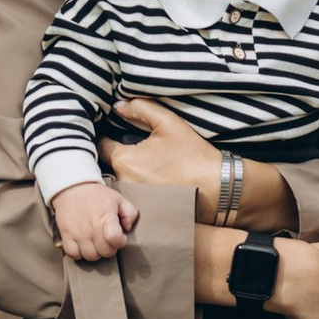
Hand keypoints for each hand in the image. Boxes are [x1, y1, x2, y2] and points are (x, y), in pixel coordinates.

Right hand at [51, 179, 138, 262]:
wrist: (72, 188)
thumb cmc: (97, 196)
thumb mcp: (119, 199)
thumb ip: (130, 214)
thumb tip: (127, 229)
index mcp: (106, 217)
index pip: (114, 238)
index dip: (121, 242)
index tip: (120, 237)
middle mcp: (91, 227)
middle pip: (104, 252)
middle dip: (110, 248)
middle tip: (108, 240)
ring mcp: (77, 232)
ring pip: (90, 256)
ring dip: (96, 252)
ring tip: (96, 243)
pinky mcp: (66, 235)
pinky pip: (73, 254)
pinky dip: (79, 253)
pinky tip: (83, 245)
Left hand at [106, 97, 294, 224]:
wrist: (216, 188)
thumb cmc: (193, 154)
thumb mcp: (168, 123)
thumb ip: (141, 109)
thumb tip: (119, 105)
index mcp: (125, 159)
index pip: (101, 146)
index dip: (106, 137)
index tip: (114, 135)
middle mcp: (123, 183)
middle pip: (108, 166)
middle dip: (116, 158)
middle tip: (133, 152)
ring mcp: (132, 200)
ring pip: (119, 182)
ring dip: (125, 175)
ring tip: (145, 168)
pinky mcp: (142, 212)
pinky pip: (131, 197)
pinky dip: (136, 190)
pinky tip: (152, 184)